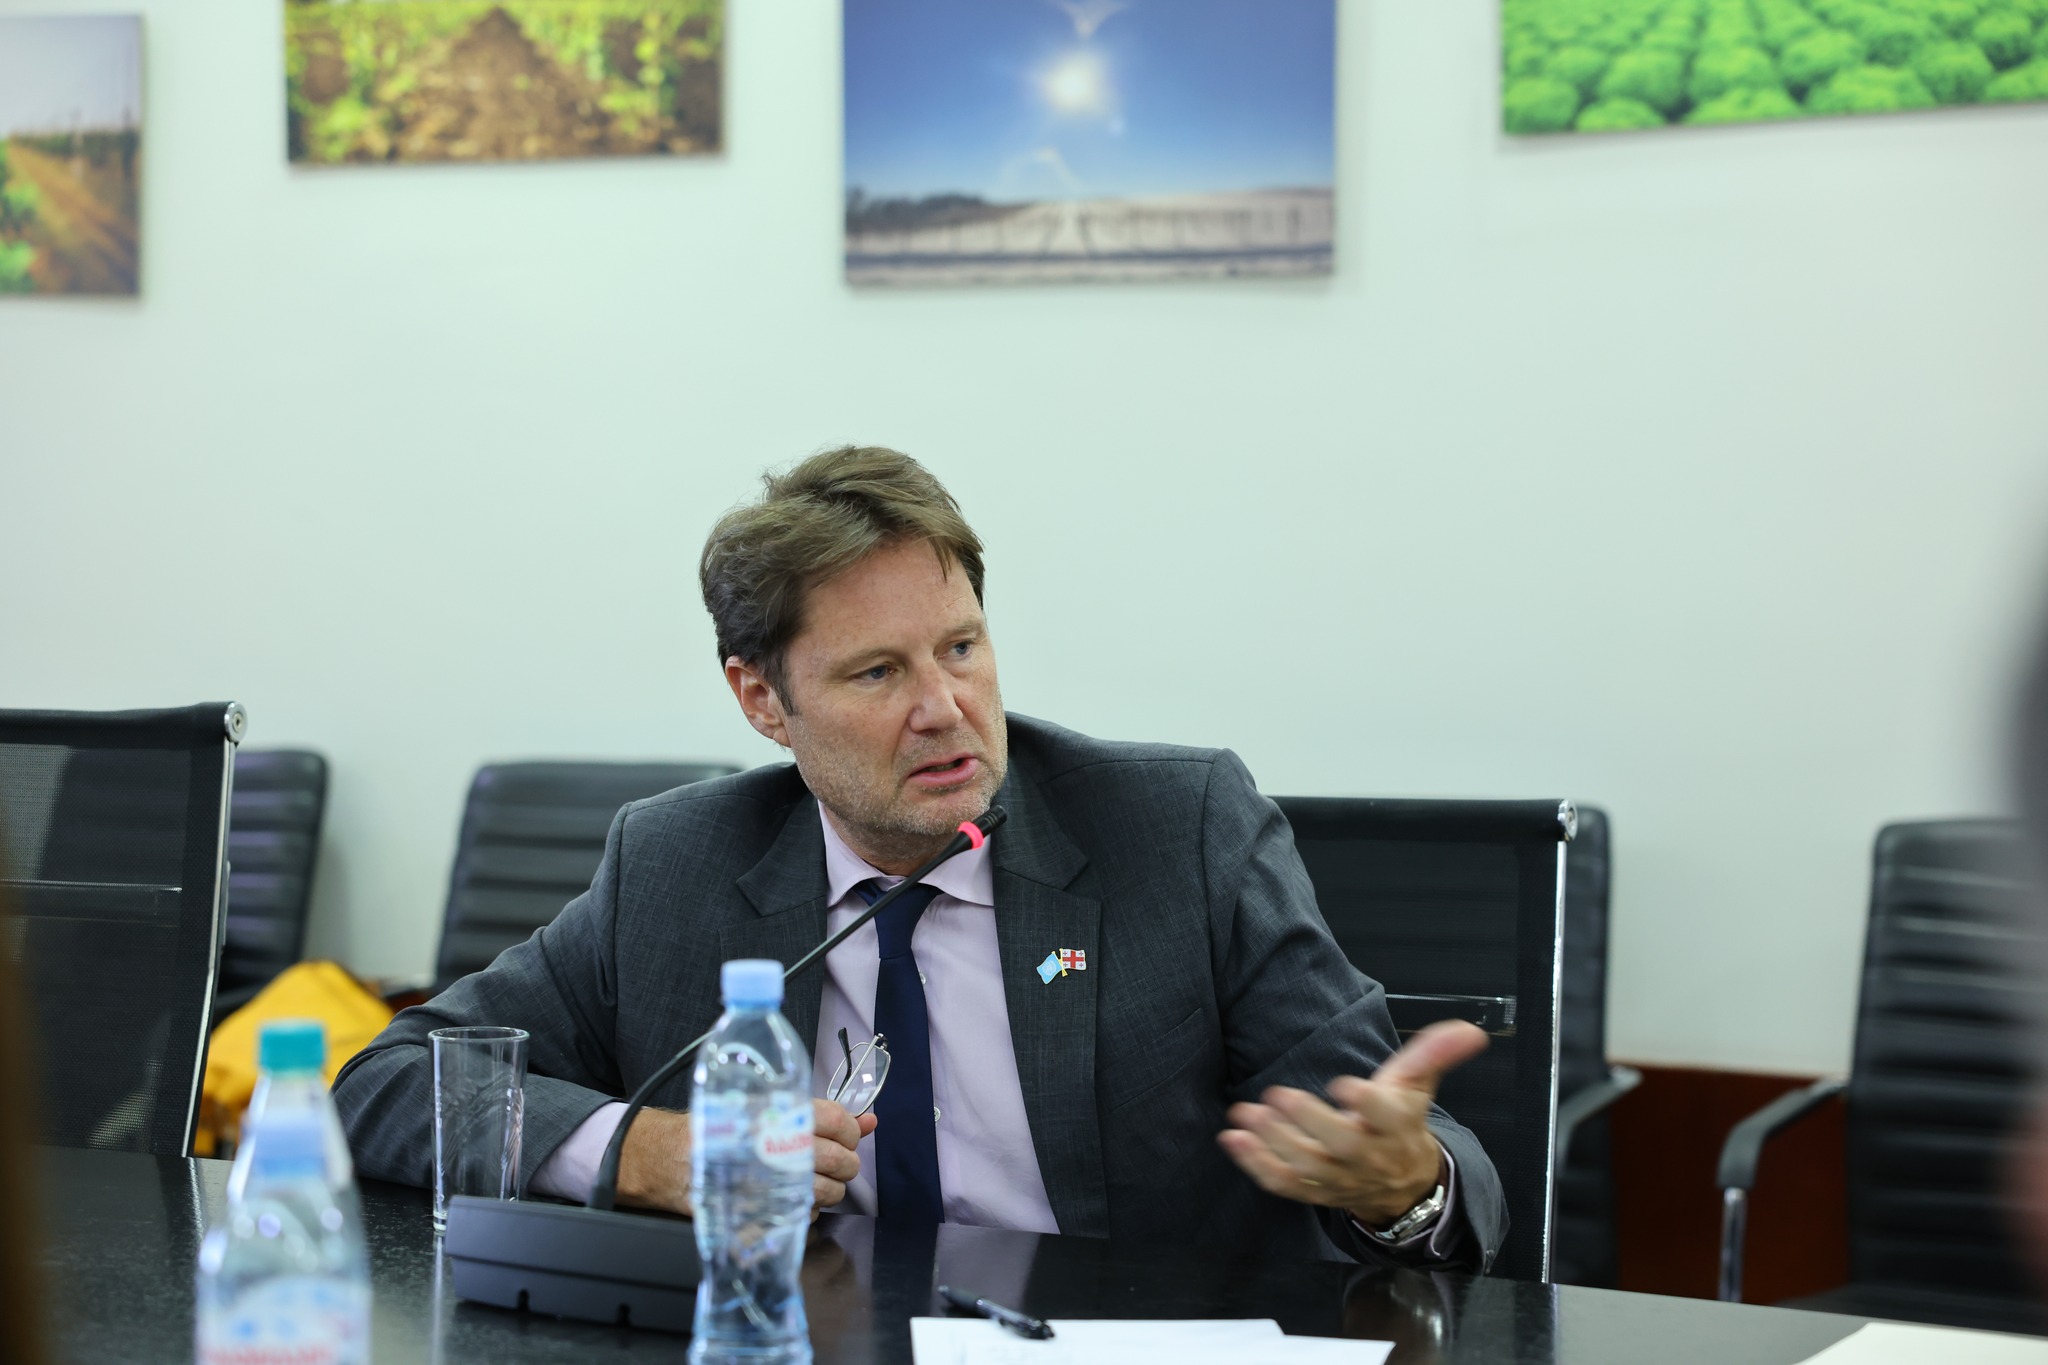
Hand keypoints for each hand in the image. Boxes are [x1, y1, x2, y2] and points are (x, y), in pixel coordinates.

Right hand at [616, 1102, 878, 1216]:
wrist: (667, 1157)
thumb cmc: (719, 1126)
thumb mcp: (767, 1106)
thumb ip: (822, 1115)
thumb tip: (869, 1120)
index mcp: (776, 1112)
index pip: (836, 1120)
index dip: (850, 1130)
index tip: (847, 1136)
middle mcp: (773, 1146)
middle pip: (838, 1160)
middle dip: (845, 1164)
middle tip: (836, 1163)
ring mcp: (764, 1182)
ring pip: (825, 1192)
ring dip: (829, 1190)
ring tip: (816, 1183)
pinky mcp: (754, 1212)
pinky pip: (801, 1217)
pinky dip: (805, 1210)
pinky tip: (792, 1199)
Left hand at [1216, 1020, 1487, 1228]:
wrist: (1401, 1184)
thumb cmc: (1400, 1122)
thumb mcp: (1416, 1085)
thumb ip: (1434, 1053)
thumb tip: (1470, 1030)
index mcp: (1397, 1128)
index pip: (1388, 1117)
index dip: (1368, 1103)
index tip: (1345, 1082)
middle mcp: (1370, 1157)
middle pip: (1342, 1145)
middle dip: (1309, 1122)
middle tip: (1279, 1094)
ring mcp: (1340, 1179)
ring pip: (1307, 1168)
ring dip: (1273, 1142)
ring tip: (1246, 1112)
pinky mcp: (1314, 1192)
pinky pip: (1285, 1186)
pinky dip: (1256, 1166)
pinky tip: (1233, 1139)